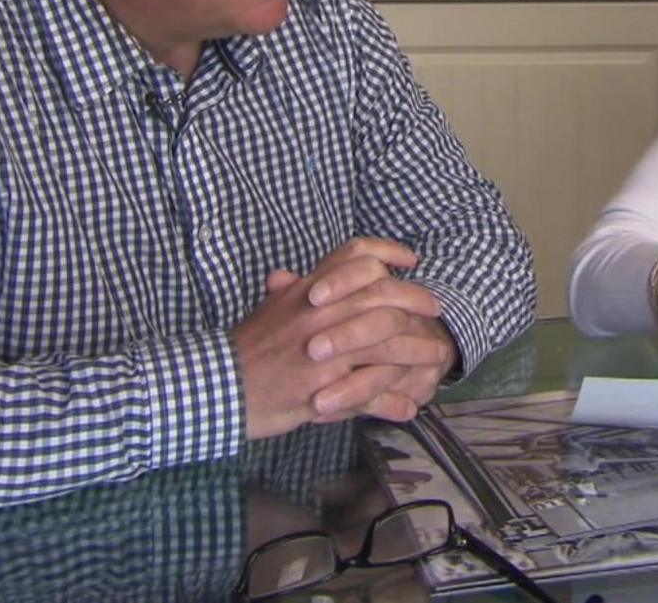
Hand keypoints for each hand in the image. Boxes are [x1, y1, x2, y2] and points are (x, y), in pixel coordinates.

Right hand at [234, 241, 442, 439]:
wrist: (220, 385)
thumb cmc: (246, 348)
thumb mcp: (269, 310)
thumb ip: (289, 294)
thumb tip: (290, 279)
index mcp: (309, 291)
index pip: (355, 255)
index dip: (387, 251)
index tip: (409, 259)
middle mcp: (321, 313)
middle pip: (384, 294)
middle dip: (416, 300)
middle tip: (435, 308)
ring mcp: (326, 351)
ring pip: (387, 343)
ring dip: (417, 350)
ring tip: (437, 357)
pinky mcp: (325, 388)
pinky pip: (371, 392)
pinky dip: (393, 400)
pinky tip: (410, 405)